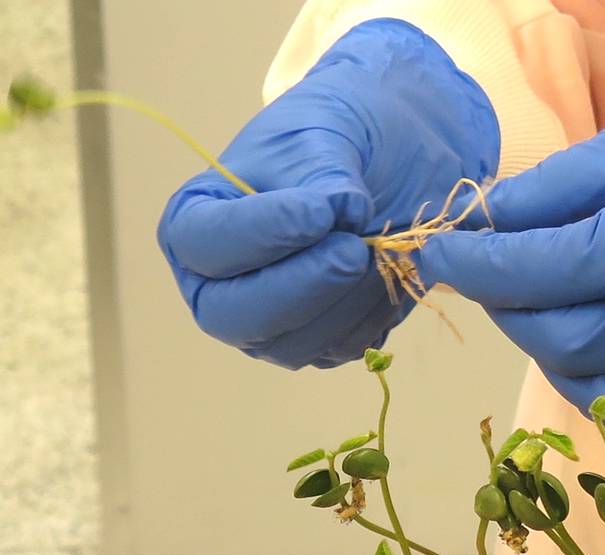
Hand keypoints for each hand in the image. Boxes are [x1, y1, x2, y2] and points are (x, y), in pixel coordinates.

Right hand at [158, 19, 497, 368]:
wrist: (383, 165)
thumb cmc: (332, 142)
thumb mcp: (323, 134)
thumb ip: (323, 172)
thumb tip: (342, 211)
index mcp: (194, 223)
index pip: (205, 243)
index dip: (261, 233)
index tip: (319, 213)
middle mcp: (217, 285)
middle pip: (236, 315)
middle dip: (302, 287)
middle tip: (354, 251)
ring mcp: (266, 324)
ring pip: (291, 345)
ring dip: (344, 305)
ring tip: (381, 252)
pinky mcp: (317, 344)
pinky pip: (338, 350)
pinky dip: (370, 319)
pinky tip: (390, 275)